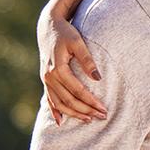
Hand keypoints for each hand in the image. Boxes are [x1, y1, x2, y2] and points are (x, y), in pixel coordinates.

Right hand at [38, 9, 106, 124]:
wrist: (48, 27)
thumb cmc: (66, 33)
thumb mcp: (78, 43)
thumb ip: (87, 60)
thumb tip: (98, 78)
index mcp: (58, 69)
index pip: (78, 91)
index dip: (91, 101)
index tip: (104, 108)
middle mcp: (49, 77)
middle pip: (69, 100)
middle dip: (86, 110)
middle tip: (102, 117)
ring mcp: (45, 80)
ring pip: (59, 103)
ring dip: (73, 113)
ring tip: (89, 120)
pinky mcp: (45, 80)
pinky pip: (48, 99)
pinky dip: (54, 111)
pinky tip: (60, 122)